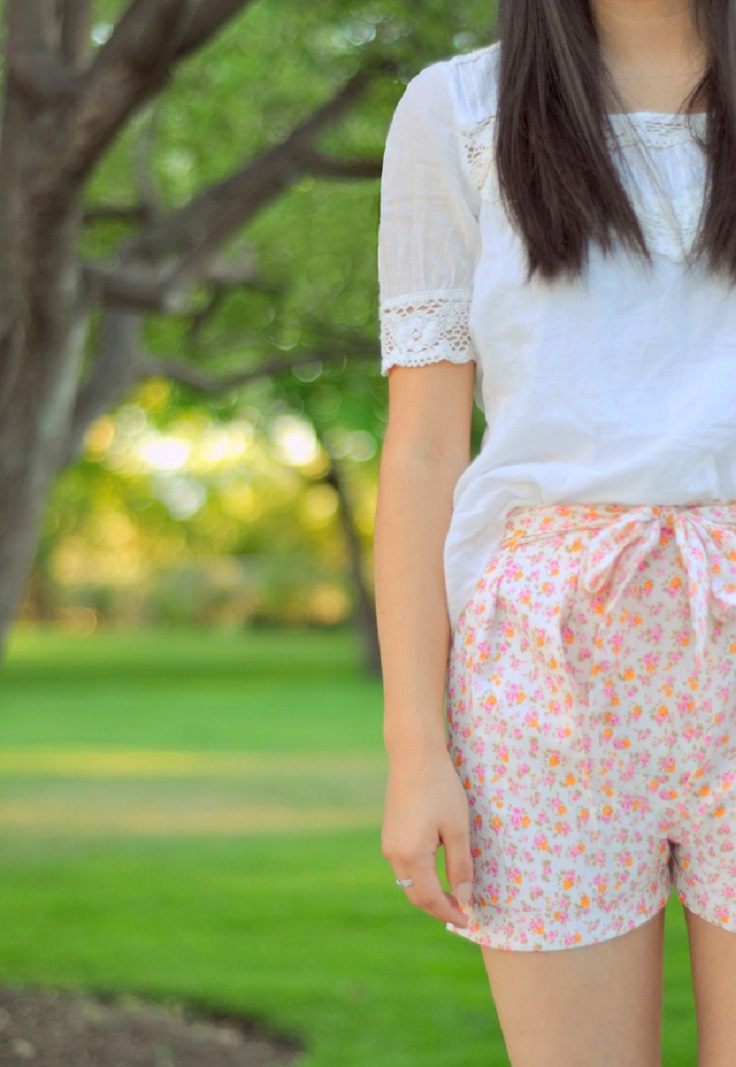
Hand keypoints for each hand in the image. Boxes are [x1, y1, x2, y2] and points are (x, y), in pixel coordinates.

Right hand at [382, 750, 473, 926]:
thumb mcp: (457, 828)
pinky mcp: (389, 834)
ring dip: (429, 894)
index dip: (450, 913)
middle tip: (463, 913)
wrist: (414, 756)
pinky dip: (420, 879)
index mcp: (411, 855)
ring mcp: (388, 844)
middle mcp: (394, 854)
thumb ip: (460, 866)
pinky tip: (437, 874)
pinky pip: (404, 867)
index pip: (431, 898)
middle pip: (416, 896)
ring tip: (454, 896)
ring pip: (408, 883)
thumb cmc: (440, 789)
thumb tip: (465, 897)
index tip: (469, 921)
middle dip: (439, 908)